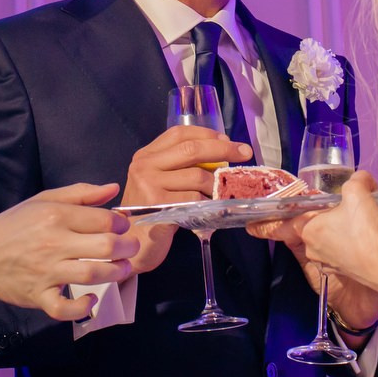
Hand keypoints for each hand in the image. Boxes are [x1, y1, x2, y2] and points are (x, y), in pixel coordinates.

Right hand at [0, 182, 138, 319]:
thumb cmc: (15, 225)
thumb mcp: (44, 200)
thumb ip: (81, 193)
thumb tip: (113, 188)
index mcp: (55, 215)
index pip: (103, 220)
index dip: (121, 224)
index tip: (123, 228)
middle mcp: (53, 243)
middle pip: (104, 246)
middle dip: (126, 248)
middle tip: (131, 249)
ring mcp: (46, 272)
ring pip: (91, 274)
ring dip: (115, 273)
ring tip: (122, 269)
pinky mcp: (38, 296)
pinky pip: (63, 307)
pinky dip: (81, 307)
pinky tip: (90, 299)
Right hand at [117, 124, 250, 273]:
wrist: (133, 243)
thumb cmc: (154, 211)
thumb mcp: (162, 181)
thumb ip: (182, 165)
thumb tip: (223, 151)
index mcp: (146, 155)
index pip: (179, 133)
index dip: (207, 134)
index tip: (229, 139)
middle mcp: (144, 166)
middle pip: (191, 150)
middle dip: (223, 149)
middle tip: (245, 153)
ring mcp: (149, 186)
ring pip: (197, 176)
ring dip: (216, 184)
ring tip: (223, 191)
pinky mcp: (158, 206)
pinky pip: (194, 198)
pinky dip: (209, 201)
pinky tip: (213, 206)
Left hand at [249, 176, 377, 332]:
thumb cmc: (365, 233)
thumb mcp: (359, 196)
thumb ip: (357, 182)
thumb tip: (363, 178)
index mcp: (308, 228)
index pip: (278, 225)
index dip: (262, 224)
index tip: (249, 225)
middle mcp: (312, 246)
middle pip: (306, 228)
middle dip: (316, 217)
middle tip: (331, 206)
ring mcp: (327, 261)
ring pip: (323, 240)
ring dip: (333, 230)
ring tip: (354, 218)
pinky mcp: (343, 270)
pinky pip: (338, 251)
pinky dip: (346, 242)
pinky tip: (363, 235)